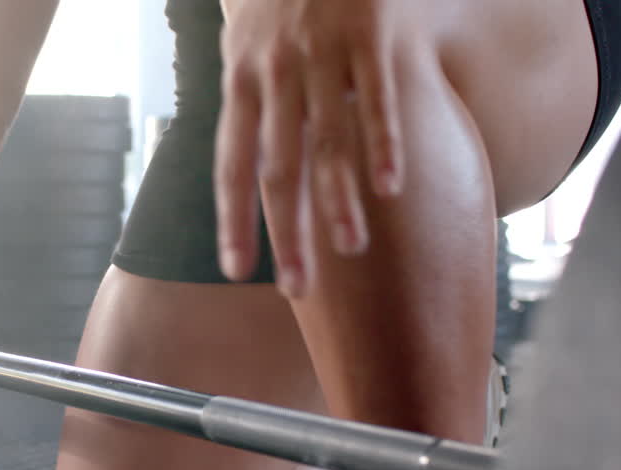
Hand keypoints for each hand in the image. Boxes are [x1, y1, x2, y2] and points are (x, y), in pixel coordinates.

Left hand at [215, 0, 405, 296]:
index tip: (236, 270)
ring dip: (336, 198)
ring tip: (349, 250)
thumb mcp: (249, 43)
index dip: (233, 220)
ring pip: (326, 139)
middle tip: (295, 289)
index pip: (231, 165)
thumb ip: (250, 101)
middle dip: (285, 232)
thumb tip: (245, 163)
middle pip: (277, 167)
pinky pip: (376, 98)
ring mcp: (321, 52)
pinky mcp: (368, 30)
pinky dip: (382, 143)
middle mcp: (275, 72)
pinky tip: (390, 188)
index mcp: (242, 81)